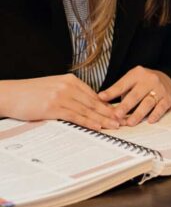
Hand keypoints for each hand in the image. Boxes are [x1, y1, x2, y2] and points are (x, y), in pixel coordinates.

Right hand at [0, 75, 120, 130]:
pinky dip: (88, 121)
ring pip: (87, 109)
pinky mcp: (53, 106)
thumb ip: (70, 94)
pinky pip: (75, 115)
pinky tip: (97, 126)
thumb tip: (85, 104)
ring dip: (102, 118)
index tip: (118, 111)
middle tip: (122, 119)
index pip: (93, 94)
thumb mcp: (54, 88)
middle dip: (109, 111)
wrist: (11, 94)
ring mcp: (61, 95)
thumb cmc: (31, 93)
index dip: (107, 104)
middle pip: (94, 101)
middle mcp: (68, 86)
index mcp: (70, 80)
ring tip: (114, 125)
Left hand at [98, 66, 170, 125]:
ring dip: (138, 113)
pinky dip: (156, 114)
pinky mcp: (167, 98)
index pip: (123, 84)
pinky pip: (161, 107)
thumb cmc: (143, 82)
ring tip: (130, 123)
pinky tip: (150, 120)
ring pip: (148, 102)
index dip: (112, 92)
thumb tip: (100, 100)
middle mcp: (150, 80)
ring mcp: (160, 89)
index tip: (101, 98)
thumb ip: (118, 89)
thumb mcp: (131, 80)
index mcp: (137, 74)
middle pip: (136, 94)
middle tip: (116, 115)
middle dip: (125, 106)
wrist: (166, 78)